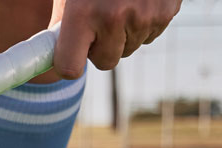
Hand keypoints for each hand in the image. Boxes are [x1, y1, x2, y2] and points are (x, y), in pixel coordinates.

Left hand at [49, 0, 180, 78]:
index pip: (69, 66)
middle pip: (105, 62)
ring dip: (122, 34)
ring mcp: (145, 16)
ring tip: (118, 2)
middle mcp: (114, 17)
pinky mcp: (167, 12)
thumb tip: (53, 54)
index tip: (67, 57)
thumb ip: (63, 22)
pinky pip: (150, 35)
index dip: (68, 63)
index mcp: (82, 12)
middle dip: (99, 48)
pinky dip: (142, 24)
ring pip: (129, 48)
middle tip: (96, 21)